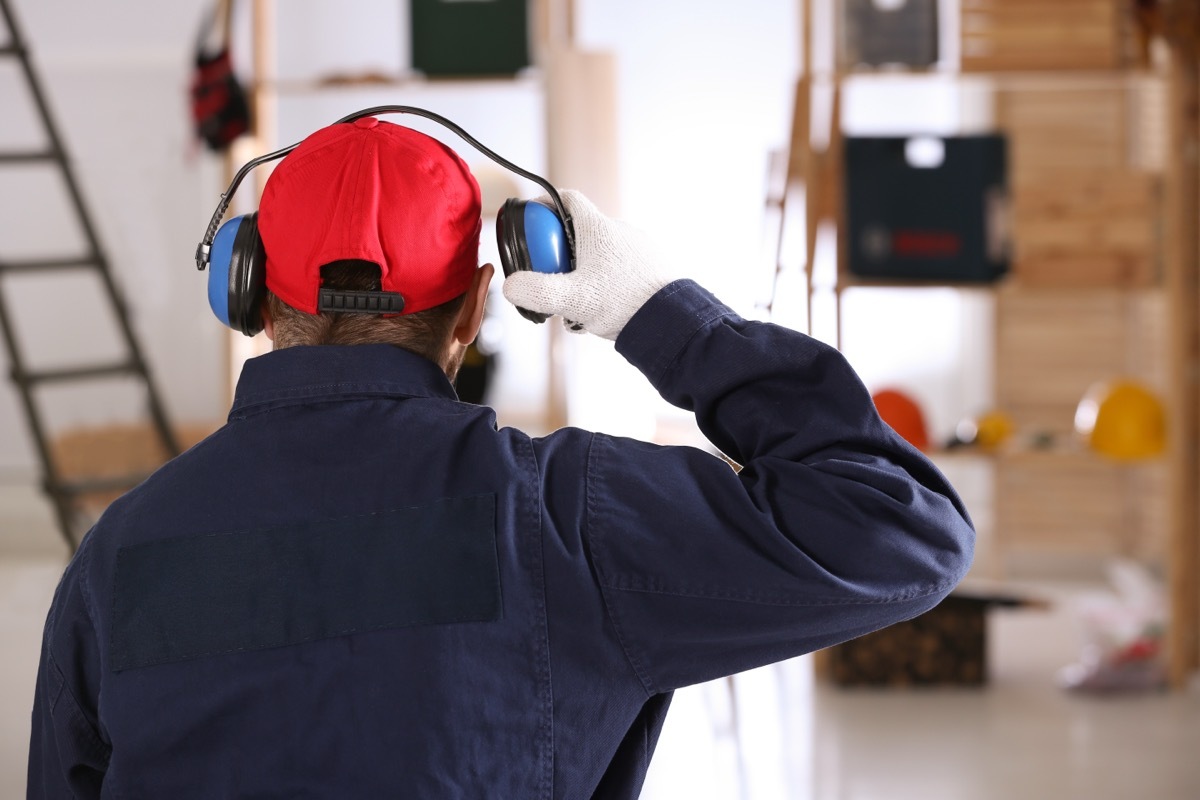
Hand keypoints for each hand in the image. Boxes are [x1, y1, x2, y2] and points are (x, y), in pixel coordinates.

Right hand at [502, 190, 673, 339]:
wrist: (671, 320)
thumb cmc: (624, 304)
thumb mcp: (572, 299)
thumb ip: (536, 291)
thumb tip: (510, 286)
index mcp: (598, 228)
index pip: (567, 199)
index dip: (545, 204)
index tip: (533, 219)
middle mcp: (620, 231)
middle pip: (579, 231)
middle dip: (560, 254)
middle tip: (551, 280)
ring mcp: (638, 248)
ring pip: (600, 254)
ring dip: (584, 274)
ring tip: (580, 306)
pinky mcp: (651, 266)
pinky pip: (620, 268)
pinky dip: (606, 284)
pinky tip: (605, 309)